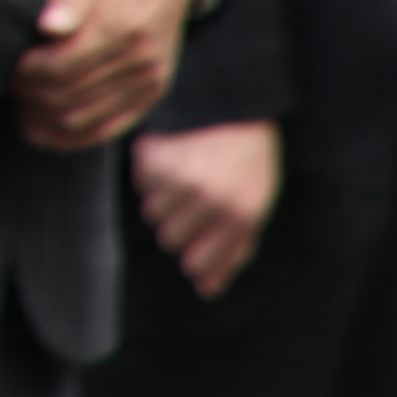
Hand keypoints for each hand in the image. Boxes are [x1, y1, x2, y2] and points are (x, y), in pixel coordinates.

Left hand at [15, 0, 204, 151]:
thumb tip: (48, 28)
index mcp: (124, 24)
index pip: (62, 66)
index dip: (27, 72)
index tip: (10, 62)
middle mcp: (142, 59)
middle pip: (69, 97)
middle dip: (30, 96)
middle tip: (9, 82)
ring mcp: (150, 80)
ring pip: (83, 121)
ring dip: (44, 120)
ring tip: (20, 103)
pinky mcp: (151, 92)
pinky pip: (107, 129)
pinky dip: (71, 137)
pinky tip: (42, 130)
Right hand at [129, 119, 280, 299]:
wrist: (238, 105)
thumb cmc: (249, 164)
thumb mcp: (255, 209)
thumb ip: (233, 252)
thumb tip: (205, 290)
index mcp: (238, 215)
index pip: (195, 263)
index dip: (197, 254)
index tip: (202, 239)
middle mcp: (208, 198)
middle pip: (168, 238)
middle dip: (180, 224)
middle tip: (195, 202)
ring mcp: (179, 174)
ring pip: (151, 211)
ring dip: (165, 199)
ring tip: (185, 176)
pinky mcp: (156, 152)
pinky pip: (140, 181)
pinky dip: (153, 173)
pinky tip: (174, 158)